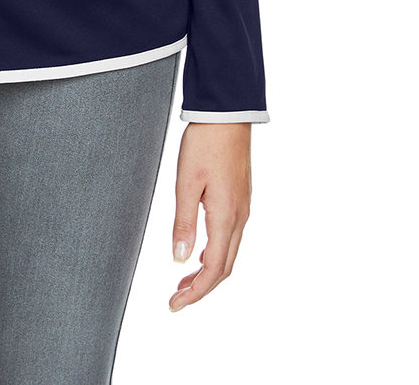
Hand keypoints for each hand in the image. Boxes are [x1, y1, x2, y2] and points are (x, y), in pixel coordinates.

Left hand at [169, 121, 251, 310]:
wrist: (227, 114)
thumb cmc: (205, 143)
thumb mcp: (186, 182)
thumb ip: (183, 223)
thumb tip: (180, 260)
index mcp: (226, 217)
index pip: (214, 269)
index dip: (195, 293)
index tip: (175, 305)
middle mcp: (240, 217)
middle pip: (225, 267)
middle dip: (202, 288)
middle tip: (176, 299)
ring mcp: (243, 208)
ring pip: (229, 253)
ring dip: (208, 271)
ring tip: (183, 281)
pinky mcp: (240, 198)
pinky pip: (230, 237)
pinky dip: (215, 253)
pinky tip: (199, 251)